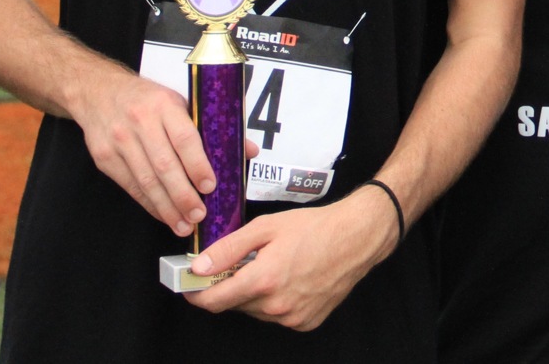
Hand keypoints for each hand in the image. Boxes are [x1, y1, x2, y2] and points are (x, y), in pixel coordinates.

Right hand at [67, 66, 215, 235]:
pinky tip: (164, 215)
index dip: (197, 164)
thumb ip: (212, 126)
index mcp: (164, 105)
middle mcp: (140, 122)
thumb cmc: (147, 98)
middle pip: (164, 165)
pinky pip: (130, 186)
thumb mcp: (180, 100)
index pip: (183, 138)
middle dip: (183, 195)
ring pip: (145, 181)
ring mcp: (119, 141)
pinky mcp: (104, 158)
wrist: (97, 91)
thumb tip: (248, 151)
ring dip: (166, 207)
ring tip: (183, 225)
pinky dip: (149, 204)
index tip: (210, 186)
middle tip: (200, 215)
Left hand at [186, 186, 398, 330]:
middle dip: (232, 286)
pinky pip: (277, 316)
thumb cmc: (315, 228)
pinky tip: (290, 279)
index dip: (196, 294)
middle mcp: (276, 305)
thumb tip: (199, 267)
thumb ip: (228, 248)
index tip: (191, 286)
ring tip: (274, 266)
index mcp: (264, 280)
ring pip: (256, 310)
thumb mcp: (267, 227)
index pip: (214, 301)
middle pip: (235, 304)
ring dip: (255, 293)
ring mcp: (292, 318)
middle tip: (245, 263)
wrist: (357, 238)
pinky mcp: (305, 322)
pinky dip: (275, 301)